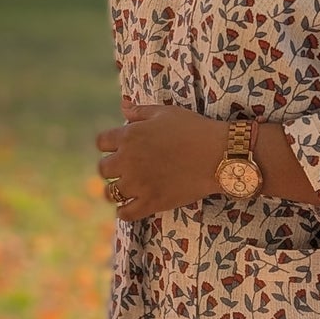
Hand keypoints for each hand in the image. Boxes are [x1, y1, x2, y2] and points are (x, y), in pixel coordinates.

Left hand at [95, 98, 224, 218]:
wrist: (218, 154)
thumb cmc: (194, 128)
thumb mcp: (165, 112)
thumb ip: (140, 111)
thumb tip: (122, 105)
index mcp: (129, 135)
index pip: (102, 142)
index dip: (109, 145)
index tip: (117, 148)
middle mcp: (128, 160)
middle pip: (103, 169)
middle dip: (112, 168)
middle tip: (125, 169)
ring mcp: (138, 184)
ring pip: (111, 193)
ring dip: (115, 190)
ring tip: (126, 189)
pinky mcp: (151, 202)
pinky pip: (125, 213)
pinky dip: (124, 211)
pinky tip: (130, 206)